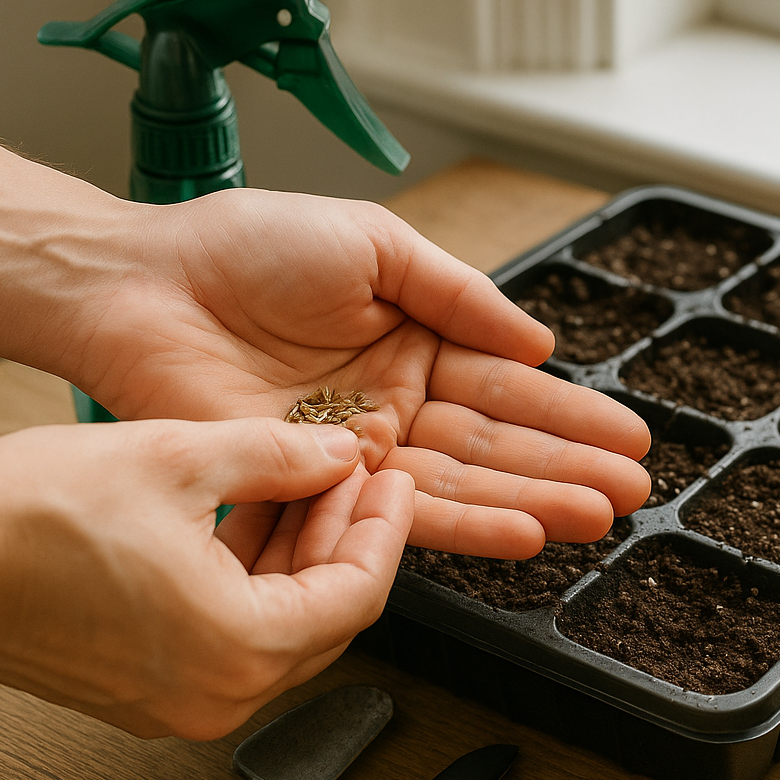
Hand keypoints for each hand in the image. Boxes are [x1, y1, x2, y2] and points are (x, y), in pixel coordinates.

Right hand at [0, 417, 414, 738]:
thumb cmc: (22, 516)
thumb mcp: (180, 456)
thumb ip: (282, 457)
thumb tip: (340, 456)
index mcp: (239, 648)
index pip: (360, 594)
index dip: (386, 527)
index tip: (392, 482)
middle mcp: (216, 695)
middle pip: (327, 616)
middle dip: (345, 536)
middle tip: (354, 475)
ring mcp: (178, 701)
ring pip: (281, 626)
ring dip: (300, 555)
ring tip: (306, 483)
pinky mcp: (144, 690)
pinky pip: (231, 636)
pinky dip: (253, 580)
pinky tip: (253, 518)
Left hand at [79, 188, 649, 557]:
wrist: (145, 285)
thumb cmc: (246, 247)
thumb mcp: (375, 245)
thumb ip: (459, 294)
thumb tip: (540, 338)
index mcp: (415, 342)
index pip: (508, 385)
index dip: (569, 414)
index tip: (630, 438)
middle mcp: (396, 403)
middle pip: (497, 443)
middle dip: (568, 467)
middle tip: (635, 492)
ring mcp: (360, 449)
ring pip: (463, 482)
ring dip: (534, 503)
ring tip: (599, 518)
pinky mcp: (319, 484)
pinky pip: (399, 511)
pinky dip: (464, 525)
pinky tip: (523, 535)